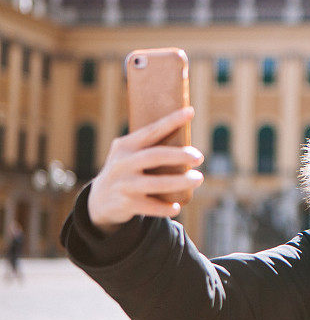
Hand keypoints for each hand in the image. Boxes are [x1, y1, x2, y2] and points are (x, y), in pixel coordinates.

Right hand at [87, 106, 204, 234]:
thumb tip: (186, 135)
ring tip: (198, 178)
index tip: (190, 112)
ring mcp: (123, 185)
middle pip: (154, 156)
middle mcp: (122, 163)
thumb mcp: (128, 154)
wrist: (98, 201)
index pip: (150, 131)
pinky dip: (165, 207)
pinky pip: (151, 206)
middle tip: (199, 157)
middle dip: (179, 155)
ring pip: (156, 183)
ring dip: (180, 182)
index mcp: (125, 146)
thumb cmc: (126, 172)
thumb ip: (149, 146)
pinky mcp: (125, 204)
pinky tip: (177, 207)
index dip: (171, 121)